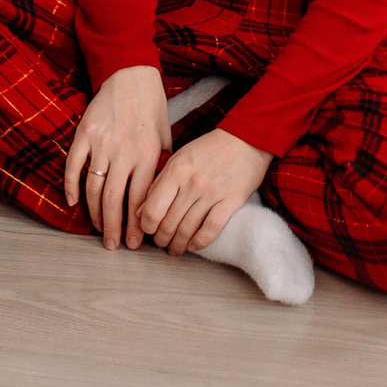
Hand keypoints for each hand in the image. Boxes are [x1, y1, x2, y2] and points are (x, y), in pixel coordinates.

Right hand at [63, 65, 167, 248]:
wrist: (131, 76)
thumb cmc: (152, 110)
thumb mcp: (164, 139)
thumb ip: (159, 169)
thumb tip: (155, 202)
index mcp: (147, 155)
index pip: (139, 200)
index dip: (136, 225)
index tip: (135, 244)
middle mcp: (124, 151)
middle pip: (113, 199)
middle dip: (112, 227)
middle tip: (112, 246)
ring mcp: (101, 142)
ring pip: (93, 187)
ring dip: (93, 212)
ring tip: (97, 228)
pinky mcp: (84, 133)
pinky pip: (73, 165)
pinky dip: (71, 186)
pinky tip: (74, 203)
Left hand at [139, 129, 269, 255]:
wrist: (245, 138)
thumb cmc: (209, 149)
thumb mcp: (179, 159)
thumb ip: (158, 183)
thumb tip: (141, 211)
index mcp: (176, 170)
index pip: (152, 209)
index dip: (147, 226)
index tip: (148, 229)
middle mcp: (192, 183)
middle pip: (169, 224)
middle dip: (161, 240)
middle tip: (161, 242)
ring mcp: (212, 193)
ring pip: (188, 230)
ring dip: (178, 245)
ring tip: (176, 248)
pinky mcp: (232, 200)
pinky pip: (211, 229)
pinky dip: (200, 242)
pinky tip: (194, 245)